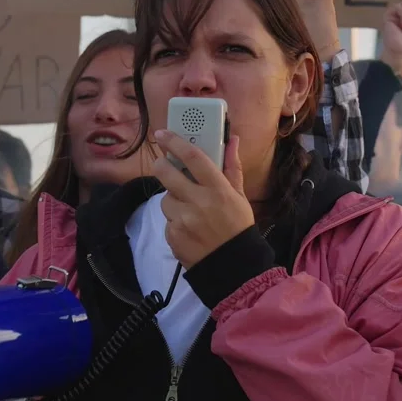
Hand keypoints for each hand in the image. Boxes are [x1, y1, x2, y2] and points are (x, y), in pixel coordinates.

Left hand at [153, 131, 254, 269]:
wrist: (232, 266)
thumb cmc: (238, 227)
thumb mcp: (240, 197)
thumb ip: (232, 168)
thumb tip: (232, 140)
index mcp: (218, 189)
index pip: (192, 157)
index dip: (175, 142)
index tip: (163, 134)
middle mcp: (199, 202)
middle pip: (166, 173)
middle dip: (161, 165)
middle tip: (163, 165)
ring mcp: (183, 220)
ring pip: (165, 199)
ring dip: (173, 200)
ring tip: (189, 211)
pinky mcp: (173, 236)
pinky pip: (167, 221)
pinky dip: (175, 222)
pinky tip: (189, 229)